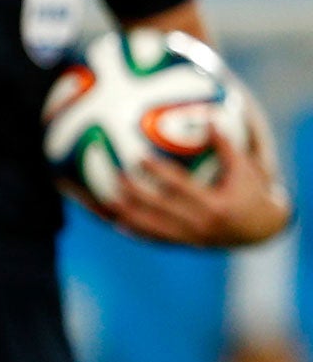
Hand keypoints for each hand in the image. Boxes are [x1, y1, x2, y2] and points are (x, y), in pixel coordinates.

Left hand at [104, 135, 293, 246]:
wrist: (260, 229)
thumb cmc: (251, 191)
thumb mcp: (246, 168)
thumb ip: (226, 145)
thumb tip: (209, 117)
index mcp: (215, 206)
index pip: (180, 187)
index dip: (159, 173)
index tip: (139, 157)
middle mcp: (199, 226)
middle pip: (158, 209)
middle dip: (134, 194)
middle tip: (114, 174)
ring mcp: (189, 239)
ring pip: (149, 228)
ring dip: (125, 214)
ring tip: (101, 200)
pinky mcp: (182, 245)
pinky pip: (151, 237)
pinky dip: (132, 228)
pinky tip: (110, 217)